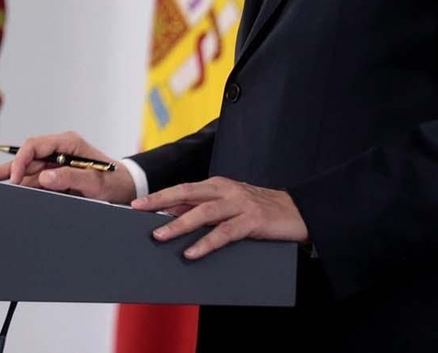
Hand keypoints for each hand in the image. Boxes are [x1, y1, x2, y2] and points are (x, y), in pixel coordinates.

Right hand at [0, 131, 136, 203]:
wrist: (128, 188)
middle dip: (4, 168)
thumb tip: (44, 177)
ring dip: (6, 177)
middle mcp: (58, 150)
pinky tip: (3, 190)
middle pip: (25, 156)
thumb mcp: (97, 181)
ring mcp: (56, 163)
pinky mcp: (56, 176)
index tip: (17, 179)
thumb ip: (72, 177)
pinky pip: (34, 180)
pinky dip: (20, 186)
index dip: (22, 161)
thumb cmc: (115, 182)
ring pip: (26, 169)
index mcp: (68, 143)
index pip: (35, 145)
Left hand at [132, 177, 308, 259]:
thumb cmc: (260, 211)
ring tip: (159, 236)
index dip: (160, 195)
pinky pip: (224, 233)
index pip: (183, 188)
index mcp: (218, 185)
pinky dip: (206, 243)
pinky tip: (192, 252)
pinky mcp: (252, 220)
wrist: (300, 212)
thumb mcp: (230, 206)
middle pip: (187, 193)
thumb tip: (174, 218)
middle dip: (160, 201)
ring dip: (179, 224)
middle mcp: (226, 190)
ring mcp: (239, 204)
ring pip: (203, 213)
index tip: (138, 204)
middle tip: (138, 211)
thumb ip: (206, 210)